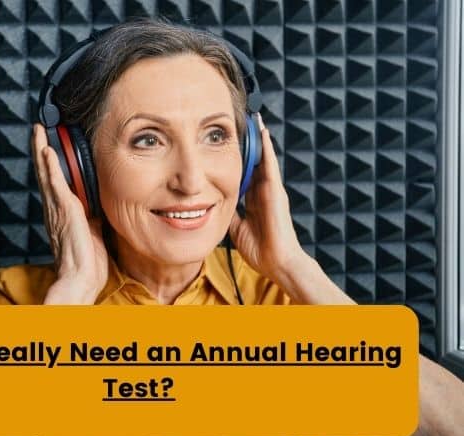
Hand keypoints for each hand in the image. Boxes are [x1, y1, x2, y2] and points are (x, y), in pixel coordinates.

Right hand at [31, 123, 107, 303]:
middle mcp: (55, 209)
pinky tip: (46, 150)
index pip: (53, 182)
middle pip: (44, 173)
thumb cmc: (86, 262)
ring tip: (38, 130)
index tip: (48, 145)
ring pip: (45, 173)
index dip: (49, 163)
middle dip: (40, 149)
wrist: (81, 278)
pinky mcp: (64, 211)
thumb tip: (99, 207)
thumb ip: (94, 216)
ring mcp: (57, 209)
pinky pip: (55, 184)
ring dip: (41, 150)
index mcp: (61, 214)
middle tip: (38, 128)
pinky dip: (49, 167)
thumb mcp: (94, 232)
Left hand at [228, 115, 305, 283]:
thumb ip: (229, 212)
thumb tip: (213, 203)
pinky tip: (262, 132)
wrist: (277, 261)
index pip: (245, 173)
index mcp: (255, 200)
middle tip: (242, 122)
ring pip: (264, 158)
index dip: (238, 158)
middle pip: (255, 161)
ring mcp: (272, 189)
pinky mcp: (276, 190)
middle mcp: (264, 191)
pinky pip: (270, 164)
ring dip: (258, 139)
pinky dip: (266, 148)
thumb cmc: (260, 249)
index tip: (230, 144)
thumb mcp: (236, 227)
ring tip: (253, 119)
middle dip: (249, 143)